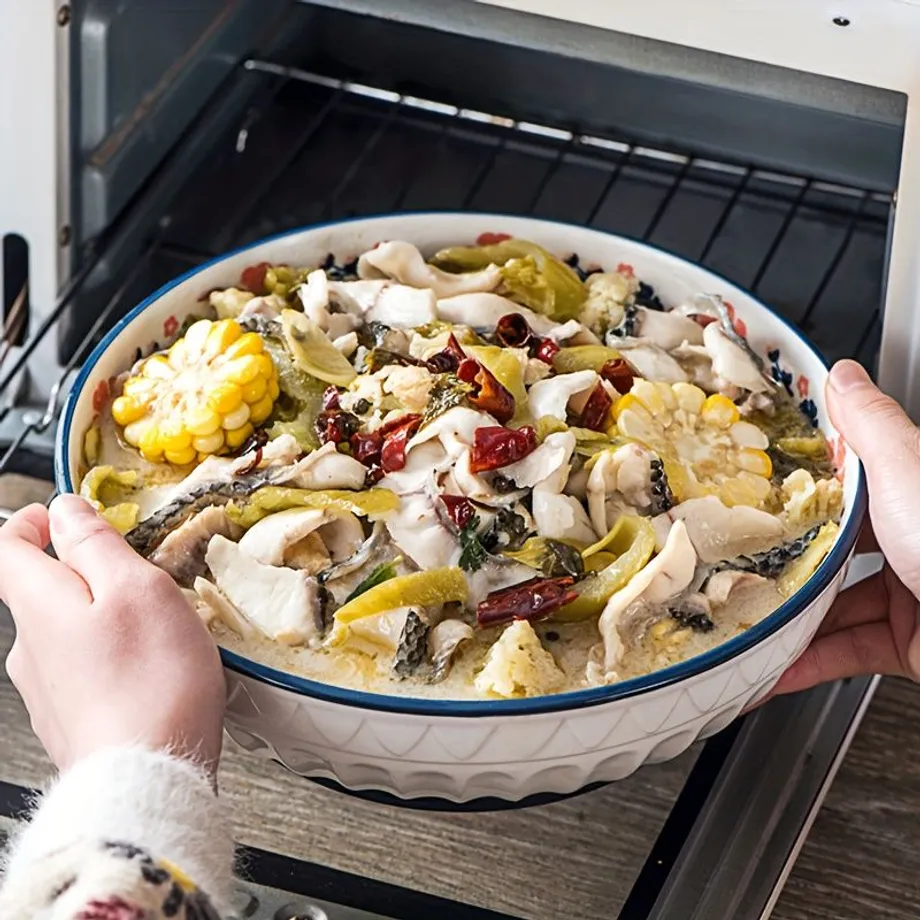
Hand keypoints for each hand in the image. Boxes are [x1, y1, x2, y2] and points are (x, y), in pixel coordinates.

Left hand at [0, 495, 225, 775]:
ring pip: (66, 634)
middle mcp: (29, 648)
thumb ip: (95, 543)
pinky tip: (148, 672)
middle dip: (82, 573)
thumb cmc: (149, 680)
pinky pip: (84, 672)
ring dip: (102, 619)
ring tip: (153, 629)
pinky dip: (111, 660)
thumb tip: (67, 510)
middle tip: (134, 573)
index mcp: (39, 605)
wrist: (147, 778)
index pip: (7, 547)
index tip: (62, 516)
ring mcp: (47, 691)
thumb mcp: (135, 588)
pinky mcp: (71, 722)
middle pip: (40, 592)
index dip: (32, 521)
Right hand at [772, 359, 919, 695]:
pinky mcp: (911, 645)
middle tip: (736, 558)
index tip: (755, 487)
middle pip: (835, 547)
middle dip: (784, 557)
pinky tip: (772, 665)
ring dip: (790, 615)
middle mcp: (914, 543)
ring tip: (743, 614)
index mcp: (913, 494)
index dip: (801, 484)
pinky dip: (808, 660)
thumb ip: (871, 427)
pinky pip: (848, 650)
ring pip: (836, 603)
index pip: (850, 483)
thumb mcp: (908, 473)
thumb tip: (843, 376)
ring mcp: (914, 596)